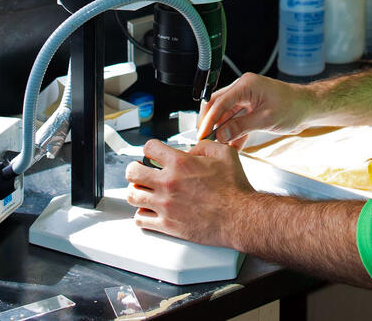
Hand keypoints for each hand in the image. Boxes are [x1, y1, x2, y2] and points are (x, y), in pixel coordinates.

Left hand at [125, 138, 253, 245]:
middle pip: (133, 172)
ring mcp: (165, 205)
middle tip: (141, 171)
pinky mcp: (167, 225)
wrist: (239, 216)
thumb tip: (191, 150)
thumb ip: (203, 146)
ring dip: (137, 191)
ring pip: (133, 196)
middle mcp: (168, 182)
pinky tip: (150, 211)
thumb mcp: (223, 153)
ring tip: (145, 191)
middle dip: (135, 169)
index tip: (153, 153)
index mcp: (180, 162)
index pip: (149, 148)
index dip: (151, 148)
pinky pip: (140, 219)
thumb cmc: (234, 187)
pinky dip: (142, 214)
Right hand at [197, 73, 314, 148]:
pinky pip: (236, 119)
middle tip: (205, 140)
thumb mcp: (266, 119)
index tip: (202, 134)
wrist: (308, 108)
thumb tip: (221, 134)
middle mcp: (244, 88)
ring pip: (226, 114)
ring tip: (218, 146)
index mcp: (246, 85)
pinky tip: (232, 146)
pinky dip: (234, 132)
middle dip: (211, 123)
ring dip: (222, 129)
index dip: (209, 119)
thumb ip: (241, 126)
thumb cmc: (293, 107)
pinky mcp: (251, 107)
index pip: (220, 101)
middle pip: (218, 105)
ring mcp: (247, 98)